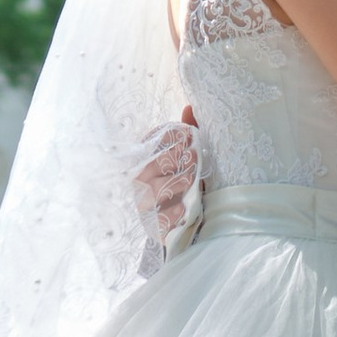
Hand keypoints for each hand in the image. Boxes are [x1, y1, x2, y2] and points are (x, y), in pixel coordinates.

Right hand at [133, 108, 200, 240]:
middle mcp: (142, 184)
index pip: (147, 147)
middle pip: (147, 169)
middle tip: (193, 156)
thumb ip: (191, 133)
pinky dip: (170, 214)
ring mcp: (146, 206)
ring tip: (191, 179)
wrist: (191, 228)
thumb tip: (189, 107)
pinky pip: (158, 221)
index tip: (186, 136)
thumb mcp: (191, 159)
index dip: (164, 140)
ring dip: (172, 184)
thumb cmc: (188, 185)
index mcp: (148, 163)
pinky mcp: (154, 227)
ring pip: (151, 193)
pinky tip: (184, 208)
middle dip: (170, 161)